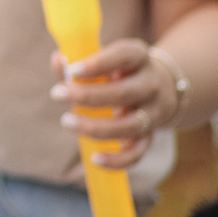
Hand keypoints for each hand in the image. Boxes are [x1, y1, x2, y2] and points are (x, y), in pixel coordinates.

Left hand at [52, 38, 182, 170]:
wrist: (161, 87)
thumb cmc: (118, 70)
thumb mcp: (104, 59)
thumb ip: (78, 60)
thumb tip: (59, 61)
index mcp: (138, 57)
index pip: (123, 56)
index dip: (98, 64)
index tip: (72, 71)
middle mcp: (151, 84)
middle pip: (123, 93)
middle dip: (87, 96)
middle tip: (56, 94)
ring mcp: (153, 112)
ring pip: (129, 125)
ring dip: (96, 127)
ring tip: (66, 121)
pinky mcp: (150, 135)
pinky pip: (138, 152)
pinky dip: (118, 160)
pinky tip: (95, 159)